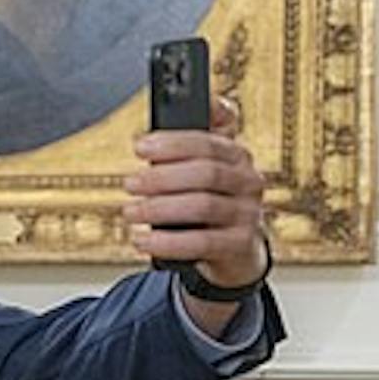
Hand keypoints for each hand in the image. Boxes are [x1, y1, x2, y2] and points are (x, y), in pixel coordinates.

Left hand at [123, 94, 267, 288]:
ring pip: (203, 206)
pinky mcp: (241, 245)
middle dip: (162, 177)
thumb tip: (162, 132)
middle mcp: (248, 181)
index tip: (140, 147)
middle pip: (206, 173)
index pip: (208, 143)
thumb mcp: (201, 169)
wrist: (234, 247)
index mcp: (236, 156)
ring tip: (130, 212)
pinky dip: (168, 242)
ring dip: (160, 208)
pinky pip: (202, 242)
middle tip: (130, 184)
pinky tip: (142, 241)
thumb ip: (185, 148)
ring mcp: (248, 213)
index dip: (173, 144)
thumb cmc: (206, 199)